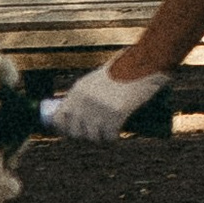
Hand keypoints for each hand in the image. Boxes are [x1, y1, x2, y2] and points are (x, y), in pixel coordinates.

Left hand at [40, 59, 169, 141]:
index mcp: (78, 89)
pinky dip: (113, 137)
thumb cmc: (124, 71)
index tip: (73, 133)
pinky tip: (116, 133)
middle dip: (84, 137)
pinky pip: (109, 136)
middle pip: (75, 132)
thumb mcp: (98, 79)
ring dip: (100, 138)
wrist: (144, 63)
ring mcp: (99, 107)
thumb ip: (86, 95)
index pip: (59, 118)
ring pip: (92, 136)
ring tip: (108, 133)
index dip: (65, 129)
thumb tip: (76, 117)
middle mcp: (85, 99)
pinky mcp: (116, 113)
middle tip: (95, 135)